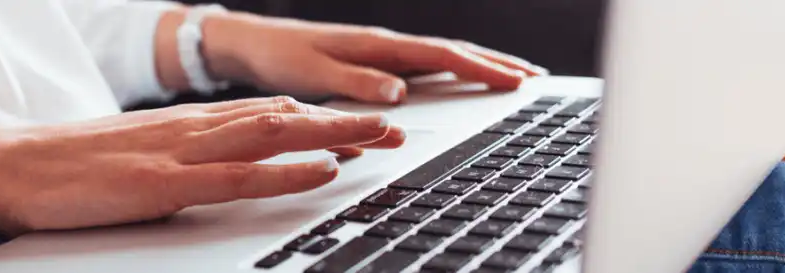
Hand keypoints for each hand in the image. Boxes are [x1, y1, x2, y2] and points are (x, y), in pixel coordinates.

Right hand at [0, 97, 404, 230]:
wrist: (9, 166)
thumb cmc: (64, 167)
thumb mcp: (131, 156)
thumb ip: (175, 160)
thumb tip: (208, 171)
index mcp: (183, 126)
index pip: (264, 115)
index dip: (317, 119)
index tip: (357, 124)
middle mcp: (190, 130)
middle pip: (282, 118)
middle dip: (342, 122)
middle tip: (393, 126)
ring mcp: (179, 153)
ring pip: (273, 136)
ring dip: (333, 136)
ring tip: (381, 137)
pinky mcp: (164, 182)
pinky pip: (238, 176)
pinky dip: (287, 171)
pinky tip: (323, 171)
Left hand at [200, 12, 547, 103]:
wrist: (252, 44)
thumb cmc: (279, 58)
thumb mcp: (315, 74)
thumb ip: (358, 84)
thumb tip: (399, 94)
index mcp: (377, 45)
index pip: (441, 55)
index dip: (480, 69)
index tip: (514, 82)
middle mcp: (384, 44)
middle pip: (451, 51)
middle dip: (494, 63)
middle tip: (533, 78)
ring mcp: (381, 50)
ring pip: (441, 56)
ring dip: (478, 64)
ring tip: (512, 76)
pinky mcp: (372, 60)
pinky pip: (423, 64)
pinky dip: (451, 69)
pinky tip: (462, 77)